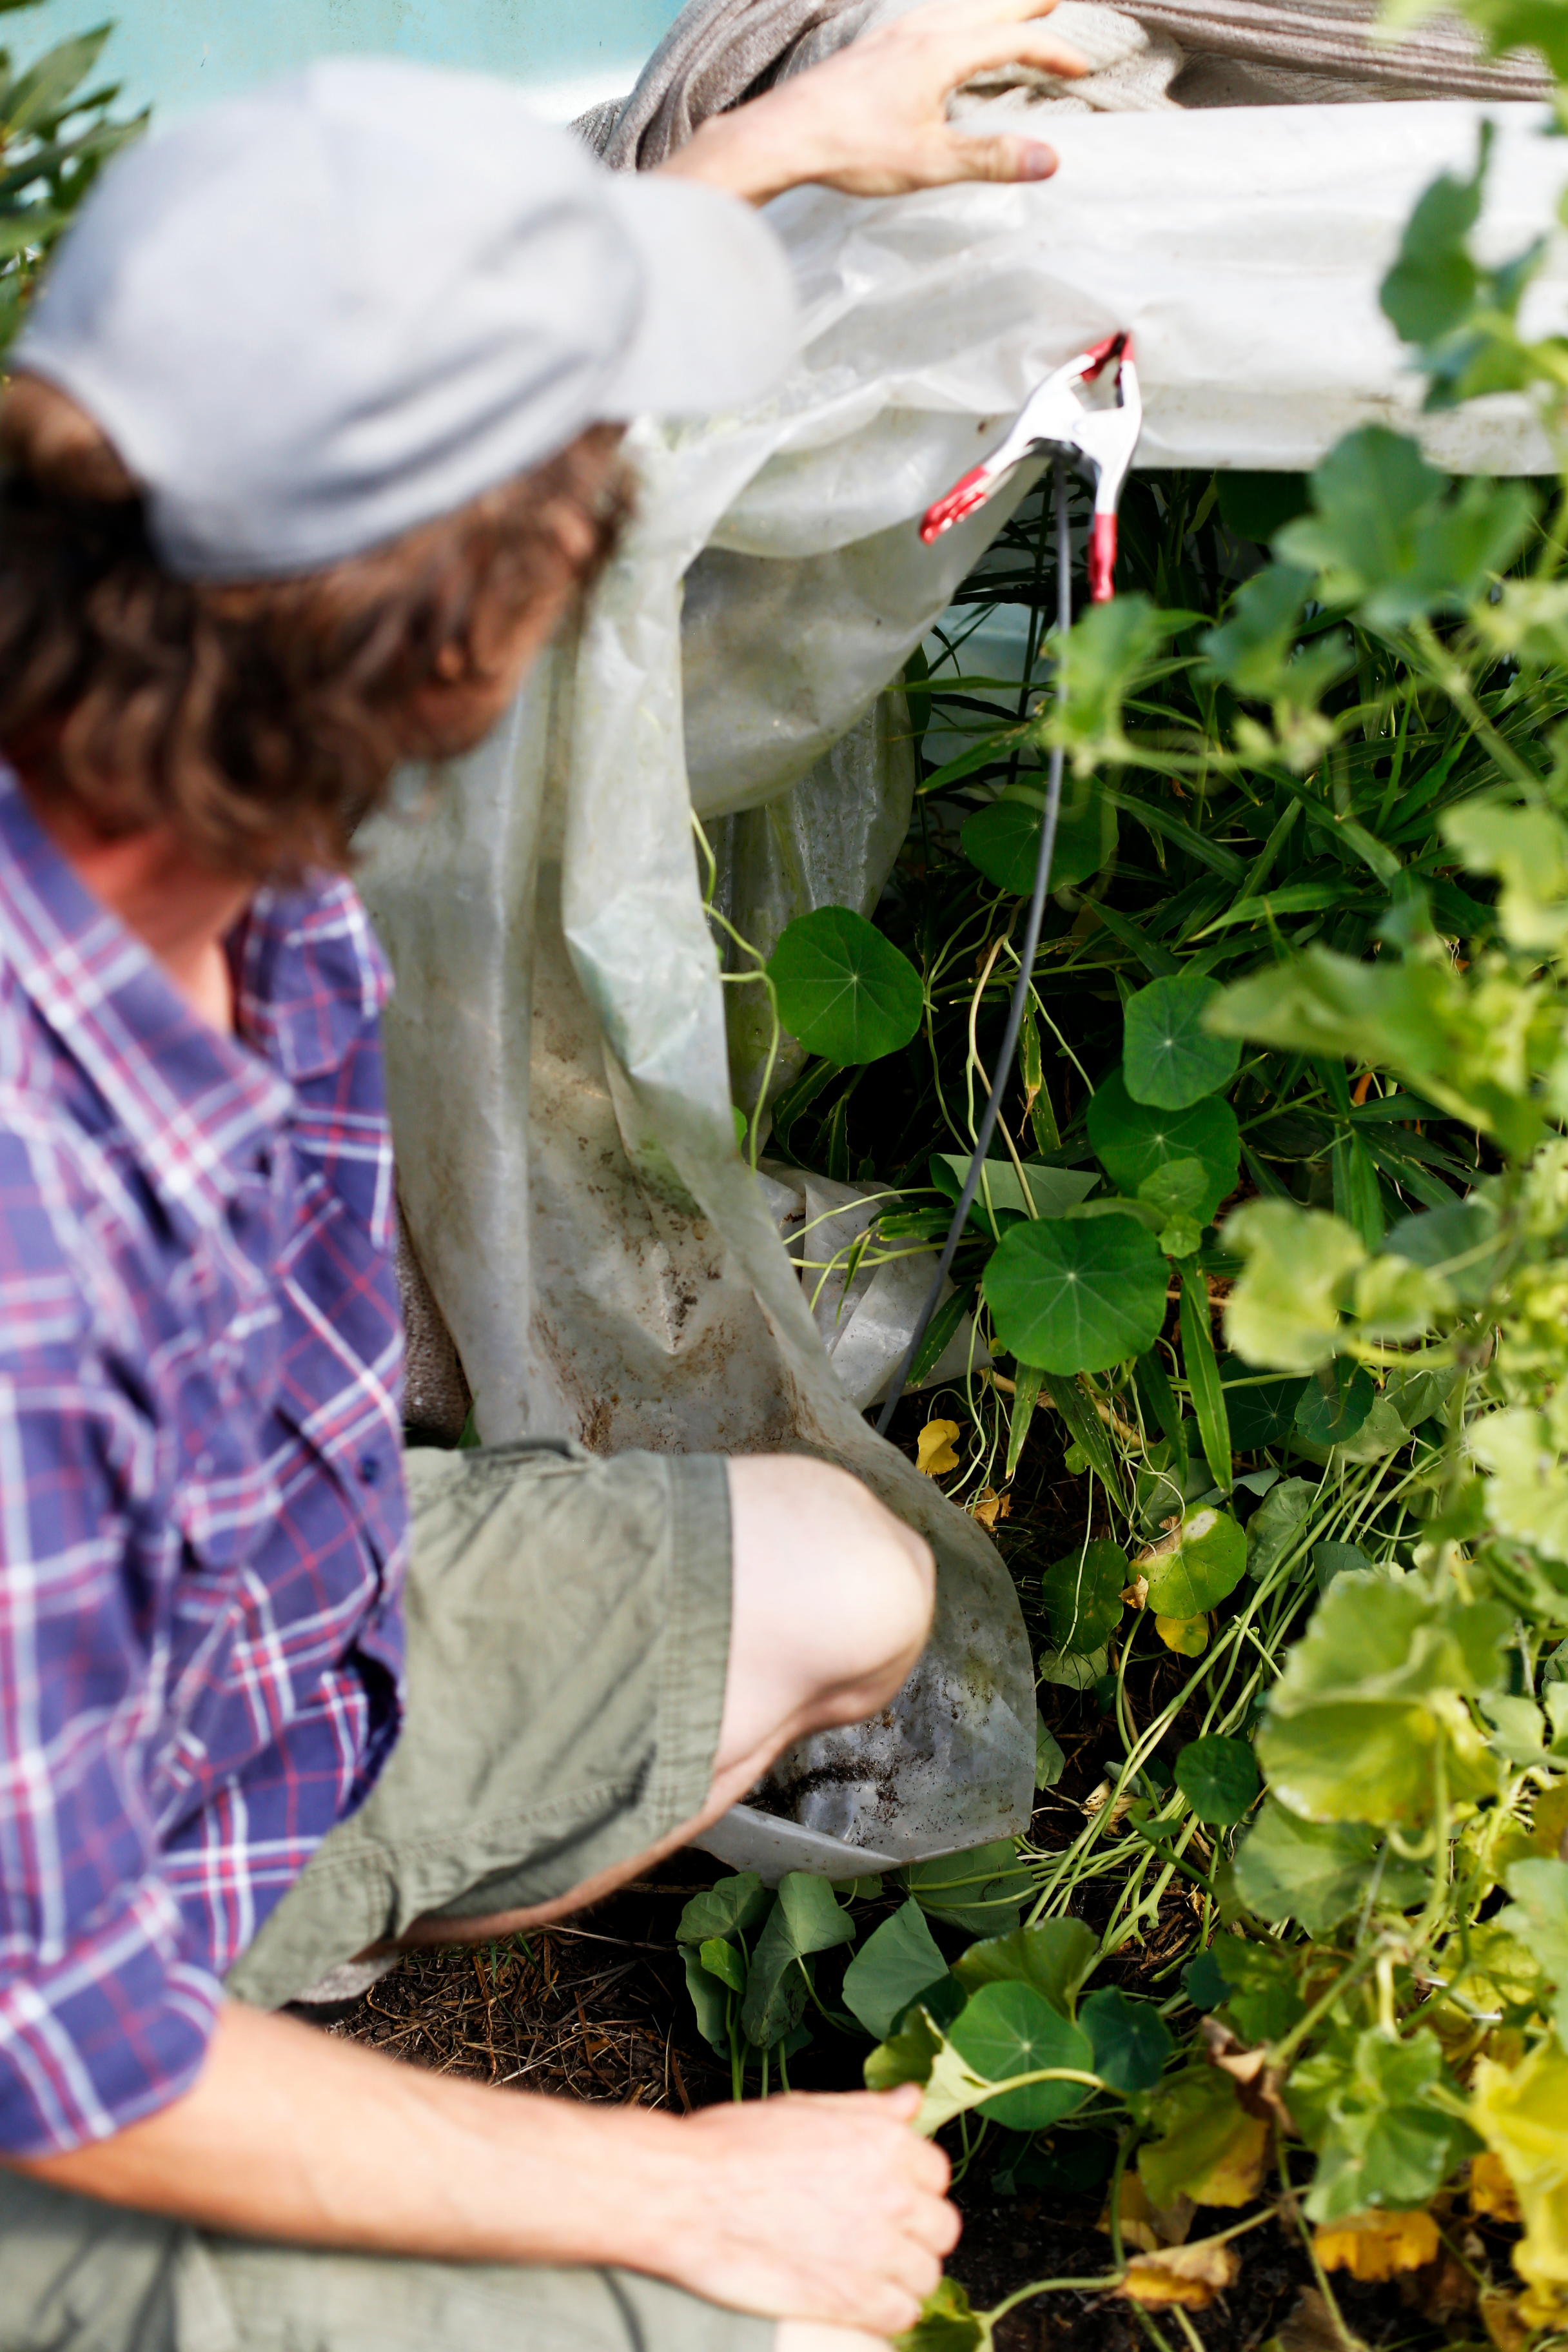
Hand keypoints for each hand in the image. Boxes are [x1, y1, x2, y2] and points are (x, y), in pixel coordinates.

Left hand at [657, 0, 1085, 204]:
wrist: (784, 136)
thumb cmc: (852, 149)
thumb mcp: (930, 163)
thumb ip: (991, 159)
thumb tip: (1050, 160)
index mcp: (941, 54)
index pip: (1013, 42)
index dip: (1052, 52)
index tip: (1080, 67)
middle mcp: (918, 33)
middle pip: (985, 8)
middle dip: (1024, 5)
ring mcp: (890, 36)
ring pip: (952, 6)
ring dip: (985, 4)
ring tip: (1002, 8)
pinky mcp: (868, 49)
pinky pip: (921, 17)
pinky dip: (947, 14)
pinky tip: (937, 28)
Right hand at [660, 2084, 958, 2333]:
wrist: (688, 2193)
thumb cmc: (735, 2145)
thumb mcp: (807, 2107)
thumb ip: (868, 2109)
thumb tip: (910, 2099)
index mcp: (883, 2140)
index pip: (936, 2172)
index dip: (913, 2185)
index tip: (891, 2196)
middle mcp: (891, 2192)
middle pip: (941, 2227)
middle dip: (917, 2233)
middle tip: (882, 2237)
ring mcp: (876, 2249)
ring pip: (926, 2276)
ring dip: (903, 2276)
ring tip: (868, 2272)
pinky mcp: (853, 2298)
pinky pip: (900, 2315)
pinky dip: (886, 2313)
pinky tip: (859, 2300)